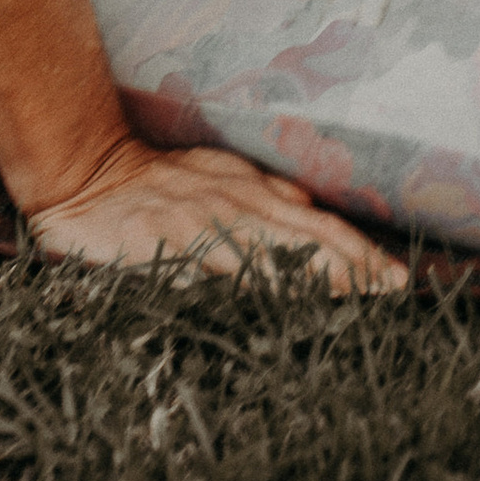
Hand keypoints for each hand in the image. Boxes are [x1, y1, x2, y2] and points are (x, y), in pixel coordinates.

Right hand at [23, 137, 405, 291]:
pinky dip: (255, 286)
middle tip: (397, 295)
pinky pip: (220, 268)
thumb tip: (307, 203)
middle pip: (307, 238)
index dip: (358, 252)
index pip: (315, 224)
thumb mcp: (211, 175)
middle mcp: (232, 203)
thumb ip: (258, 190)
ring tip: (362, 301)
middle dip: (356, 268)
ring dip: (320, 277)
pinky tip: (282, 308)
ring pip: (274, 254)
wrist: (81, 172)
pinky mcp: (167, 242)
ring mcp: (201, 223)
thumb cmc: (148, 181)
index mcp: (246, 189)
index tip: (396, 280)